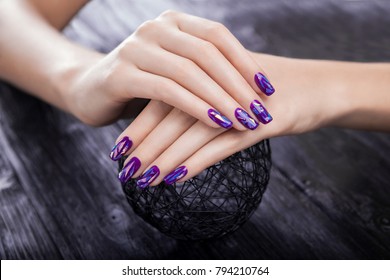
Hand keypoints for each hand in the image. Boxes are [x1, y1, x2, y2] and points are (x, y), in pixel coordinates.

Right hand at [65, 10, 274, 128]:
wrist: (90, 89)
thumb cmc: (142, 84)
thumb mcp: (176, 72)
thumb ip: (205, 71)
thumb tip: (252, 89)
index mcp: (173, 22)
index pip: (217, 36)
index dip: (245, 62)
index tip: (267, 88)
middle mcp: (154, 28)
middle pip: (207, 53)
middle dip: (238, 85)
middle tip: (261, 111)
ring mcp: (136, 48)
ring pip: (190, 72)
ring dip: (222, 99)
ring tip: (245, 121)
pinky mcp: (122, 74)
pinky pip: (168, 90)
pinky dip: (196, 107)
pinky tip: (217, 123)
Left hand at [112, 54, 343, 186]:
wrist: (317, 87)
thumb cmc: (268, 91)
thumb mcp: (232, 89)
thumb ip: (202, 99)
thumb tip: (170, 125)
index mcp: (206, 72)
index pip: (163, 101)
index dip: (139, 127)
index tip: (119, 150)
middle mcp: (218, 85)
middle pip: (172, 117)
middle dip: (145, 146)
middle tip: (125, 171)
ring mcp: (239, 104)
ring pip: (192, 133)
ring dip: (165, 158)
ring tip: (144, 180)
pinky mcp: (261, 123)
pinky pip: (222, 145)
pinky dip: (196, 162)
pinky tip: (176, 178)